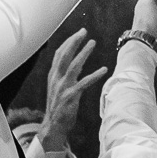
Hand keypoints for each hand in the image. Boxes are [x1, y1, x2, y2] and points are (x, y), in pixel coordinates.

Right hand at [40, 29, 105, 151]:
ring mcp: (63, 88)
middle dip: (73, 42)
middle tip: (84, 31)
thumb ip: (67, 74)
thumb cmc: (58, 106)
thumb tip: (78, 61)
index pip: (59, 54)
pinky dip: (94, 75)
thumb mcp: (59, 87)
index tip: (78, 33)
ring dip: (83, 53)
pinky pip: (83, 83)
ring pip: (73, 66)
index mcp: (53, 76)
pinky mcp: (70, 97)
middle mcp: (56, 79)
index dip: (68, 42)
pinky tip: (103, 69)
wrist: (53, 126)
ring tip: (92, 43)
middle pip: (64, 56)